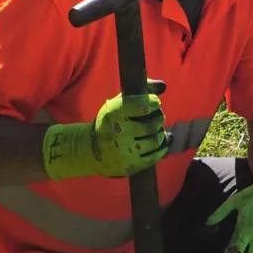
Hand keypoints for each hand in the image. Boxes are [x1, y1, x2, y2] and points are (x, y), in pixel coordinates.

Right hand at [42, 80, 167, 179]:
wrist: (90, 150)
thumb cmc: (109, 122)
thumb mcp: (117, 104)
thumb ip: (140, 90)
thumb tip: (163, 86)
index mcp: (113, 113)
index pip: (142, 105)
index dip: (153, 103)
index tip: (155, 103)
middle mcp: (118, 132)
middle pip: (152, 124)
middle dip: (159, 118)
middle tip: (157, 117)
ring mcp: (125, 151)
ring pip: (156, 140)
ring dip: (160, 134)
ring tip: (155, 131)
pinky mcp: (131, 166)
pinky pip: (155, 156)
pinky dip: (161, 148)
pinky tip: (160, 144)